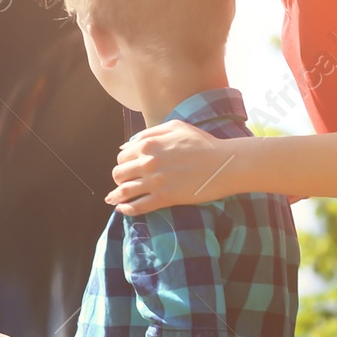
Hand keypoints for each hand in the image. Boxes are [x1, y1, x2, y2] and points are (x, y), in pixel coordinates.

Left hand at [108, 120, 243, 213]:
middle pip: (119, 174)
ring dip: (116, 196)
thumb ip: (148, 133)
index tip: (127, 168)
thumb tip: (125, 145)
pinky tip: (123, 209)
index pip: (122, 156)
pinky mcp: (165, 198)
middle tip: (123, 183)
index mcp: (148, 144)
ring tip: (112, 199)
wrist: (224, 164)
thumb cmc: (202, 143)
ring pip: (124, 191)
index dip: (123, 162)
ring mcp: (155, 182)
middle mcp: (148, 163)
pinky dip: (127, 209)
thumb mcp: (175, 127)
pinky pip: (138, 206)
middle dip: (118, 179)